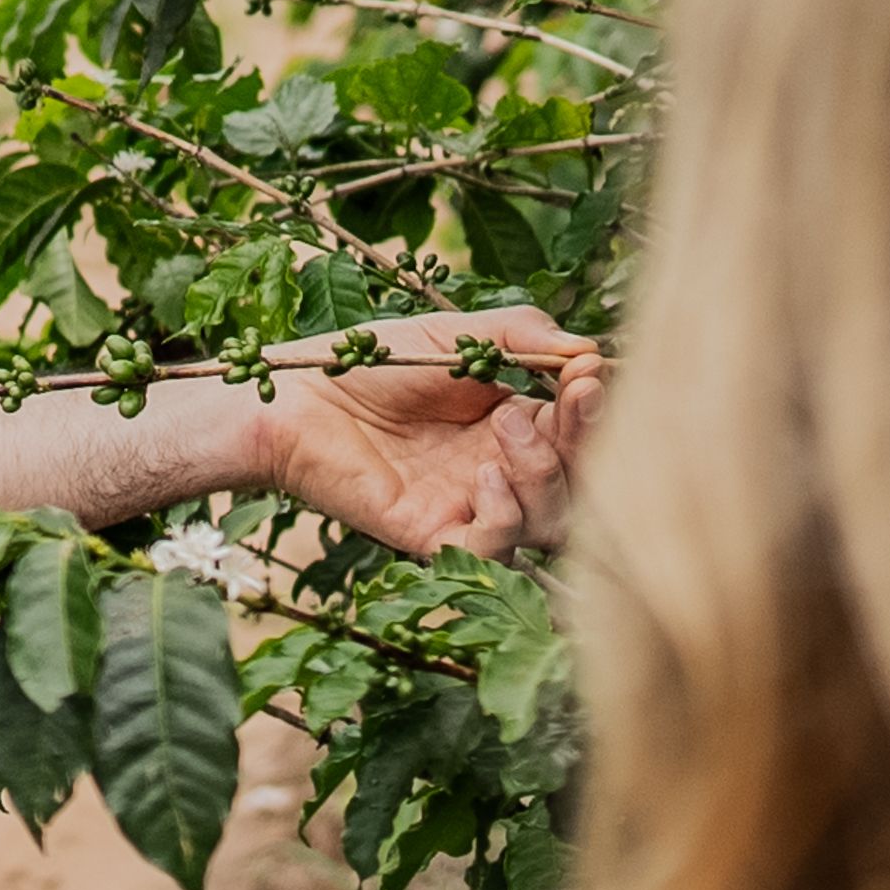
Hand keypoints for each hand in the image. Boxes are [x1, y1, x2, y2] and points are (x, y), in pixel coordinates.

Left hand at [245, 305, 604, 559]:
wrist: (294, 394)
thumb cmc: (368, 361)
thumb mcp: (455, 335)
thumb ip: (521, 336)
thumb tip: (591, 351)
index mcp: (511, 424)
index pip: (580, 430)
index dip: (596, 408)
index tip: (591, 374)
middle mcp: (500, 471)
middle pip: (581, 482)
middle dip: (588, 440)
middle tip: (572, 396)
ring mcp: (469, 509)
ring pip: (551, 522)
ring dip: (545, 472)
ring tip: (505, 426)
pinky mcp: (433, 538)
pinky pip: (495, 553)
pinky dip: (505, 518)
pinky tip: (483, 476)